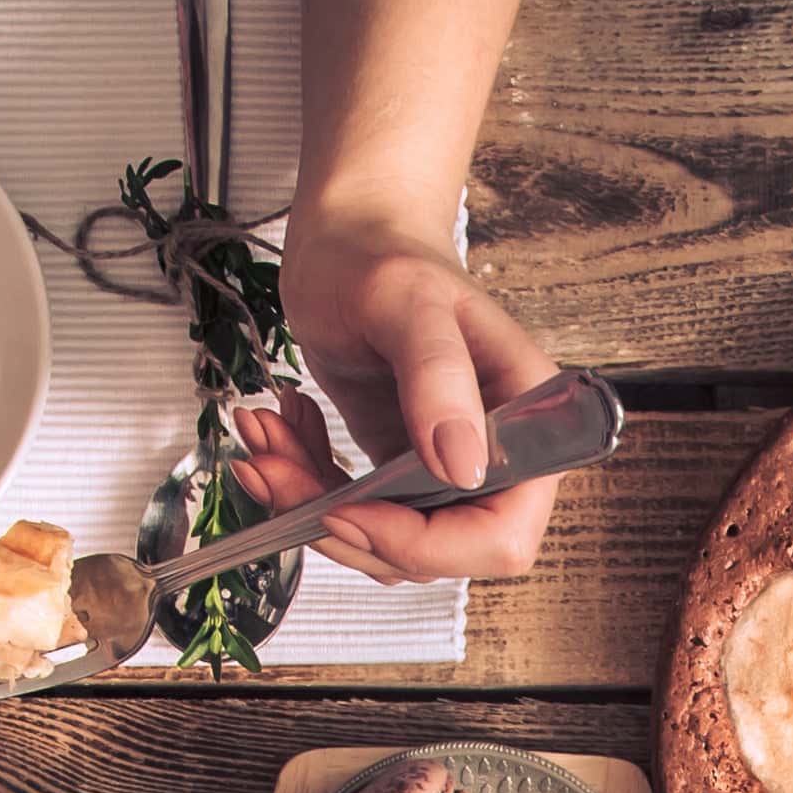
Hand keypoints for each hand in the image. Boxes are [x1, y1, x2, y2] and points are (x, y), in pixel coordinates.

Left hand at [227, 218, 565, 583]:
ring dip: (311, 504)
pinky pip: (355, 514)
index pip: (502, 533)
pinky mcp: (400, 471)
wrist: (348, 238)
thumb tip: (464, 465)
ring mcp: (445, 469)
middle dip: (349, 527)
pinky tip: (283, 429)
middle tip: (278, 471)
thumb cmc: (384, 253)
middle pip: (437, 555)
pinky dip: (304, 486)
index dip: (428, 545)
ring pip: (383, 542)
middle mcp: (495, 456)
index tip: (351, 512)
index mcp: (526, 421)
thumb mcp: (408, 303)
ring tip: (266, 439)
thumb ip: (439, 378)